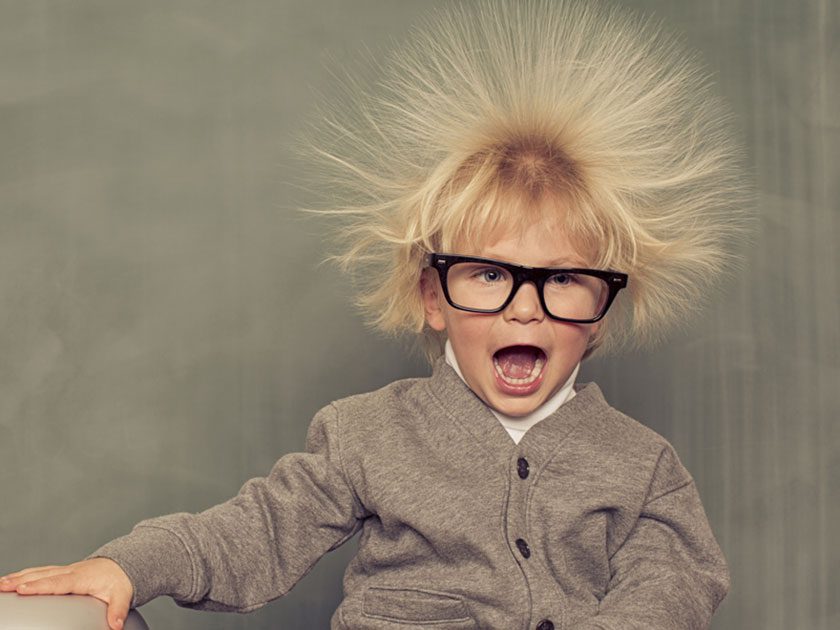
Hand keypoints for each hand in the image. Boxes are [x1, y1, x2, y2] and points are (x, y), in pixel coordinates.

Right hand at [0, 557, 133, 629]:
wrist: (121, 565)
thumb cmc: (119, 581)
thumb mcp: (123, 595)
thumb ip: (118, 610)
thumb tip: (116, 625)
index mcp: (82, 578)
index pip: (58, 582)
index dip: (40, 585)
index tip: (23, 589)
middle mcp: (71, 572)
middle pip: (44, 575)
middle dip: (22, 580)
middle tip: (3, 585)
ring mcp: (65, 570)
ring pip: (40, 572)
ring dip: (20, 577)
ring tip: (1, 583)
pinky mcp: (62, 572)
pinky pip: (42, 572)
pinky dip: (26, 575)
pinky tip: (13, 580)